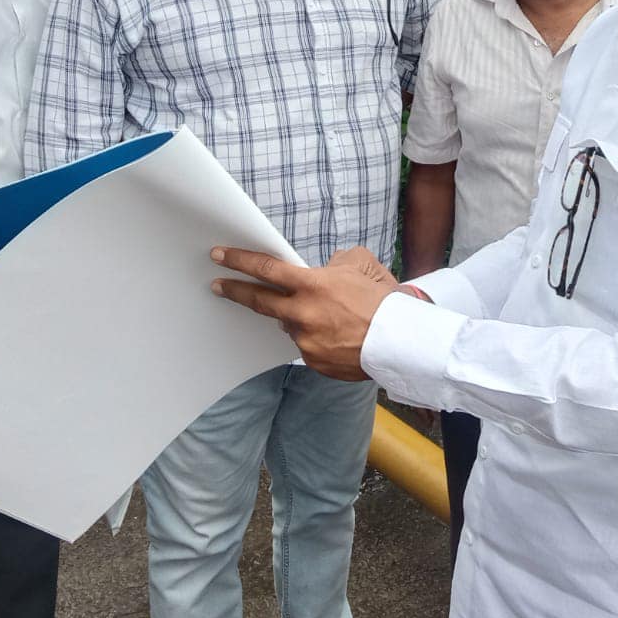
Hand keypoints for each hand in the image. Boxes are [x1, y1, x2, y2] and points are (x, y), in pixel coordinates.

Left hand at [210, 245, 398, 380]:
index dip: (239, 261)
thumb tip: (321, 270)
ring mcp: (305, 340)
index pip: (266, 269)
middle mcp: (302, 313)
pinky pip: (306, 345)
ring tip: (324, 315)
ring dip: (296, 317)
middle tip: (218, 286)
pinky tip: (335, 334)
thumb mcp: (359, 264)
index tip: (219, 256)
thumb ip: (332, 263)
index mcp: (312, 285)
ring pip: (289, 324)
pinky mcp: (313, 361)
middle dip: (235, 290)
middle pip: (259, 301)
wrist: (399, 341)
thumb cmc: (382, 300)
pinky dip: (315, 337)